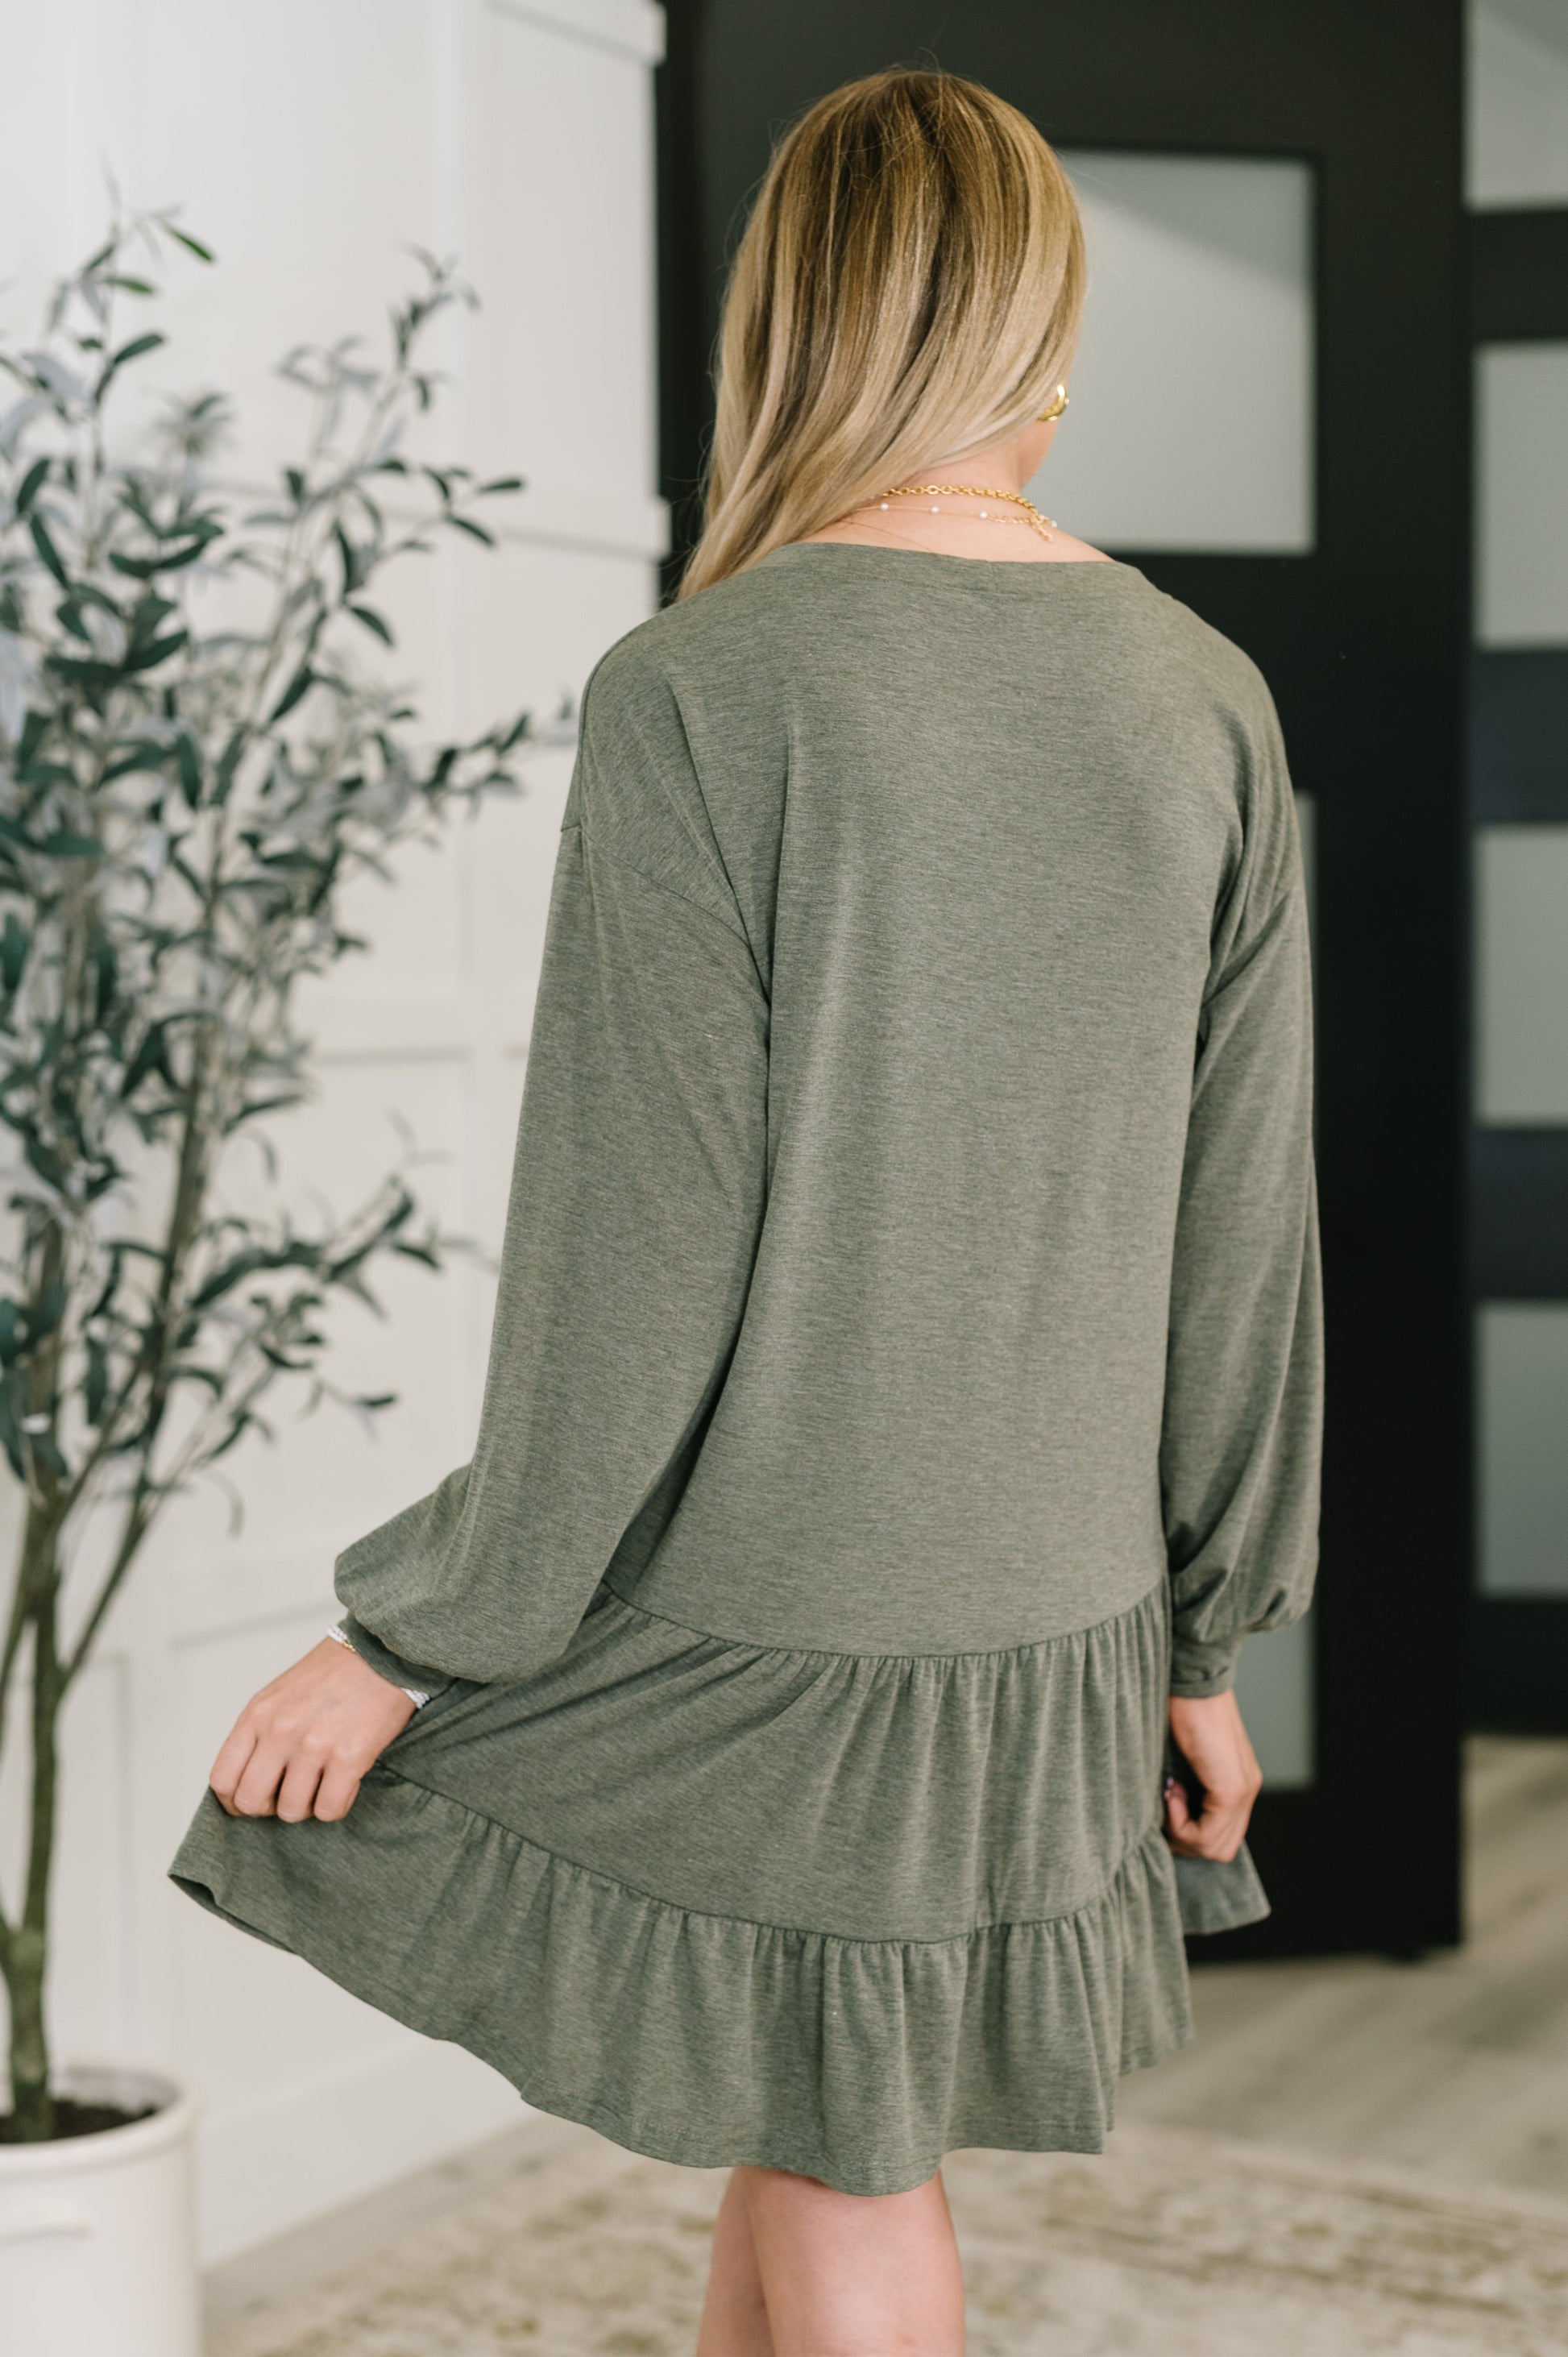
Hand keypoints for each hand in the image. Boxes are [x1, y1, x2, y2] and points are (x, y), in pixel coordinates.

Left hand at [209, 1637, 414, 1823]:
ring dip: (307, 1806)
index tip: (252, 1802)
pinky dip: (337, 1805)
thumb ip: (260, 1733)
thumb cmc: (334, 1673)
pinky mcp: (350, 1757)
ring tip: (322, 1784)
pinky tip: (345, 1784)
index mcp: (257, 1715)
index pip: (222, 1779)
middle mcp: (280, 1731)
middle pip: (250, 1801)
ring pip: (291, 1811)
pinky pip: (330, 1809)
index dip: (234, 1801)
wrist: (382, 1652)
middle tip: (289, 1794)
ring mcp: (314, 1745)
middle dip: (269, 1808)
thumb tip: (252, 1778)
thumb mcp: (280, 1695)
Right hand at [1164, 1689, 1262, 1862]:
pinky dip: (1181, 1823)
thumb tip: (1166, 1812)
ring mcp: (1242, 1789)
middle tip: (1165, 1807)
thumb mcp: (1183, 1756)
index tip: (1167, 1804)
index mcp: (1237, 1781)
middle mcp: (1247, 1789)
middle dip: (1185, 1840)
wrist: (1190, 1675)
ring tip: (1168, 1794)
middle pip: (1221, 1850)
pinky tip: (1170, 1790)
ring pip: (1215, 1849)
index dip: (1189, 1832)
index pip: (1221, 1835)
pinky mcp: (1231, 1788)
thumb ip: (1186, 1784)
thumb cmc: (1179, 1706)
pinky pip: (1206, 1834)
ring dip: (1182, 1833)